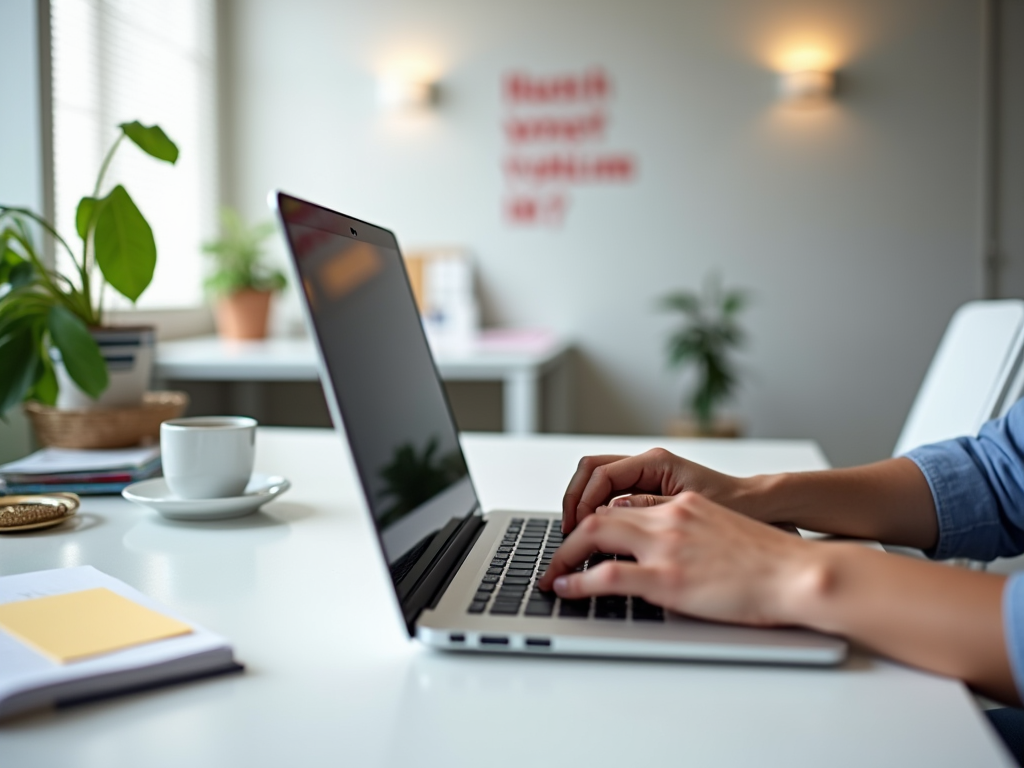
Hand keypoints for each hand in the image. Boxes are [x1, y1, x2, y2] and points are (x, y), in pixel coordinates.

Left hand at [539, 491, 819, 626]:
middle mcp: (670, 517)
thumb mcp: (722, 533)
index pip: (624, 505)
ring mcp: (667, 545)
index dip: (594, 522)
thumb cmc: (769, 563)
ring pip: (596, 535)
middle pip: (600, 515)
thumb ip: (689, 534)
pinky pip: (608, 575)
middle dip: (569, 537)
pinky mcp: (668, 577)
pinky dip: (578, 581)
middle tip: (555, 558)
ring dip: (565, 555)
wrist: (798, 574)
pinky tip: (565, 589)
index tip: (581, 540)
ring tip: (551, 574)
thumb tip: (666, 554)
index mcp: (683, 505)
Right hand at [561, 449, 746, 533]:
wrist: (764, 509)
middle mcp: (648, 465)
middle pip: (591, 471)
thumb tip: (607, 514)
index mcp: (655, 462)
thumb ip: (647, 509)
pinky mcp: (651, 493)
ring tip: (578, 536)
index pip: (600, 473)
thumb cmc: (736, 508)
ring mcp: (648, 477)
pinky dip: (599, 512)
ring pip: (598, 483)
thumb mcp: (689, 511)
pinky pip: (613, 497)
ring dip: (583, 506)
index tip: (574, 529)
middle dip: (574, 499)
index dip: (581, 501)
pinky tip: (599, 537)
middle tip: (568, 531)